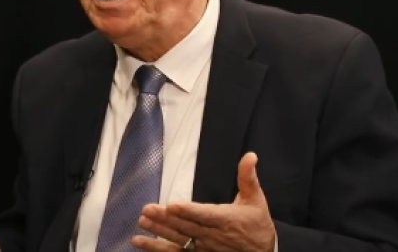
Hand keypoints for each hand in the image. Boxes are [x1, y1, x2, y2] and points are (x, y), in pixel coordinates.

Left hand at [133, 152, 275, 251]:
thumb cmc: (257, 224)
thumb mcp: (256, 199)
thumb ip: (248, 177)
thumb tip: (250, 155)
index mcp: (226, 219)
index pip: (204, 215)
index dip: (188, 211)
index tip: (172, 205)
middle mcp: (213, 236)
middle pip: (187, 227)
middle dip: (166, 219)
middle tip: (147, 209)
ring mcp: (205, 248)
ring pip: (179, 240)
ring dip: (159, 232)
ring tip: (142, 222)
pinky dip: (158, 249)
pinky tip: (140, 242)